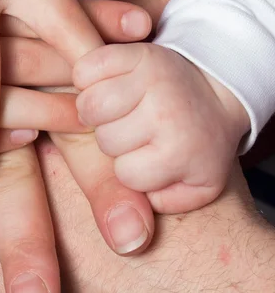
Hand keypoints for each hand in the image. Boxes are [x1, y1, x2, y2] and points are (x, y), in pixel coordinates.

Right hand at [74, 43, 250, 212]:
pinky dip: (88, 76)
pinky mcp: (134, 50)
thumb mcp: (174, 188)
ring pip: (90, 104)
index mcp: (182, 149)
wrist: (207, 91)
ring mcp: (153, 74)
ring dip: (96, 107)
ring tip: (117, 108)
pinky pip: (86, 69)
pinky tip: (105, 83)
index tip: (146, 152)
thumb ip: (140, 213)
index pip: (125, 174)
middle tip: (131, 126)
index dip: (129, 166)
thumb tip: (125, 242)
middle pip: (105, 139)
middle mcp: (169, 110)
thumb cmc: (182, 145)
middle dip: (113, 136)